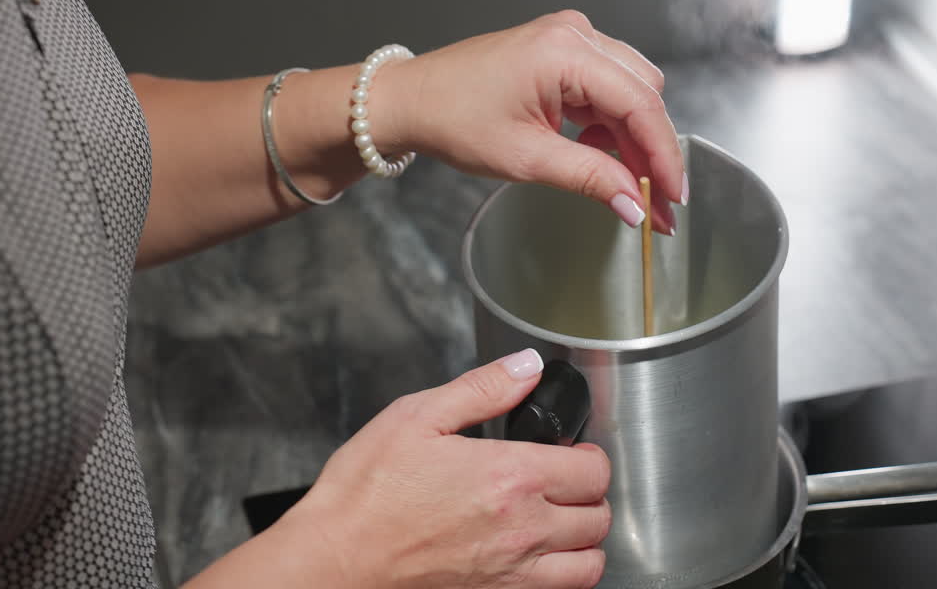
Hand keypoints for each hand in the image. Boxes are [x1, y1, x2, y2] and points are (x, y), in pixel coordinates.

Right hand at [281, 349, 611, 588]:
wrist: (338, 557)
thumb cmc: (366, 493)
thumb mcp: (417, 417)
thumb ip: (482, 389)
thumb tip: (525, 367)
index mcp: (509, 476)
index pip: (592, 470)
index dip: (587, 453)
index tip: (570, 450)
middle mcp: (522, 528)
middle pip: (598, 514)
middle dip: (588, 491)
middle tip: (562, 478)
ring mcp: (513, 570)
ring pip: (590, 560)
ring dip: (584, 536)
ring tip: (559, 517)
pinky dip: (566, 572)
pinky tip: (541, 553)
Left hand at [379, 10, 685, 233]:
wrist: (411, 100)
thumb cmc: (452, 119)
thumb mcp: (526, 158)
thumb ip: (590, 178)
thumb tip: (636, 204)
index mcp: (564, 52)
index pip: (640, 104)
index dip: (664, 154)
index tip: (675, 196)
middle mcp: (574, 34)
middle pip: (643, 94)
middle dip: (650, 149)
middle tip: (652, 202)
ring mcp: (568, 38)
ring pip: (630, 90)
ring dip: (631, 138)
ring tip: (619, 182)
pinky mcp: (561, 50)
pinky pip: (606, 86)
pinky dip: (609, 124)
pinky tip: (595, 154)